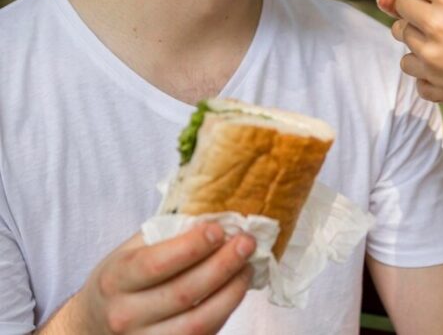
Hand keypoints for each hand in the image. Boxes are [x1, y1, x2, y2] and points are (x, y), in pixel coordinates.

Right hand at [75, 223, 254, 333]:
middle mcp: (125, 315)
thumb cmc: (122, 279)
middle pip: (184, 292)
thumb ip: (166, 234)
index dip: (191, 247)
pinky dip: (225, 312)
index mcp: (115, 280)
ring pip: (197, 322)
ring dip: (231, 292)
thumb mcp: (131, 251)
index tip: (219, 229)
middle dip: (222, 265)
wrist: (95, 325)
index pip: (156, 264)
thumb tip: (214, 217)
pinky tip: (235, 290)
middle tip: (247, 243)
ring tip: (248, 267)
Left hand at [377, 0, 442, 113]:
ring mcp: (431, 52)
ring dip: (413, 30)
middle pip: (401, 3)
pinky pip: (408, 63)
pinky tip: (434, 56)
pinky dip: (417, 60)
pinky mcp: (433, 77)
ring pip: (400, 33)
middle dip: (411, 0)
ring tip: (434, 33)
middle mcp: (436, 22)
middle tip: (426, 5)